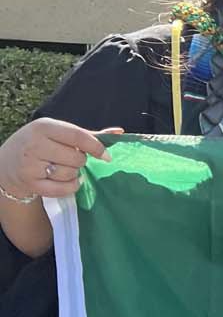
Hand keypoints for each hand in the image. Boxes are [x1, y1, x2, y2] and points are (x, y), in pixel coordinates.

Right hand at [0, 118, 122, 201]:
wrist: (8, 163)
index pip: (77, 136)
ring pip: (70, 173)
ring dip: (72, 173)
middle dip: (80, 161)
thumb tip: (119, 132)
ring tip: (61, 168)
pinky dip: (70, 186)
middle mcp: (35, 145)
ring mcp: (31, 166)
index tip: (106, 156)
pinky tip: (65, 181)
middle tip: (70, 159)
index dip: (96, 147)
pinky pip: (63, 189)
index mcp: (43, 127)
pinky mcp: (31, 184)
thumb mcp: (57, 133)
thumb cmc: (40, 144)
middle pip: (76, 158)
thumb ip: (87, 134)